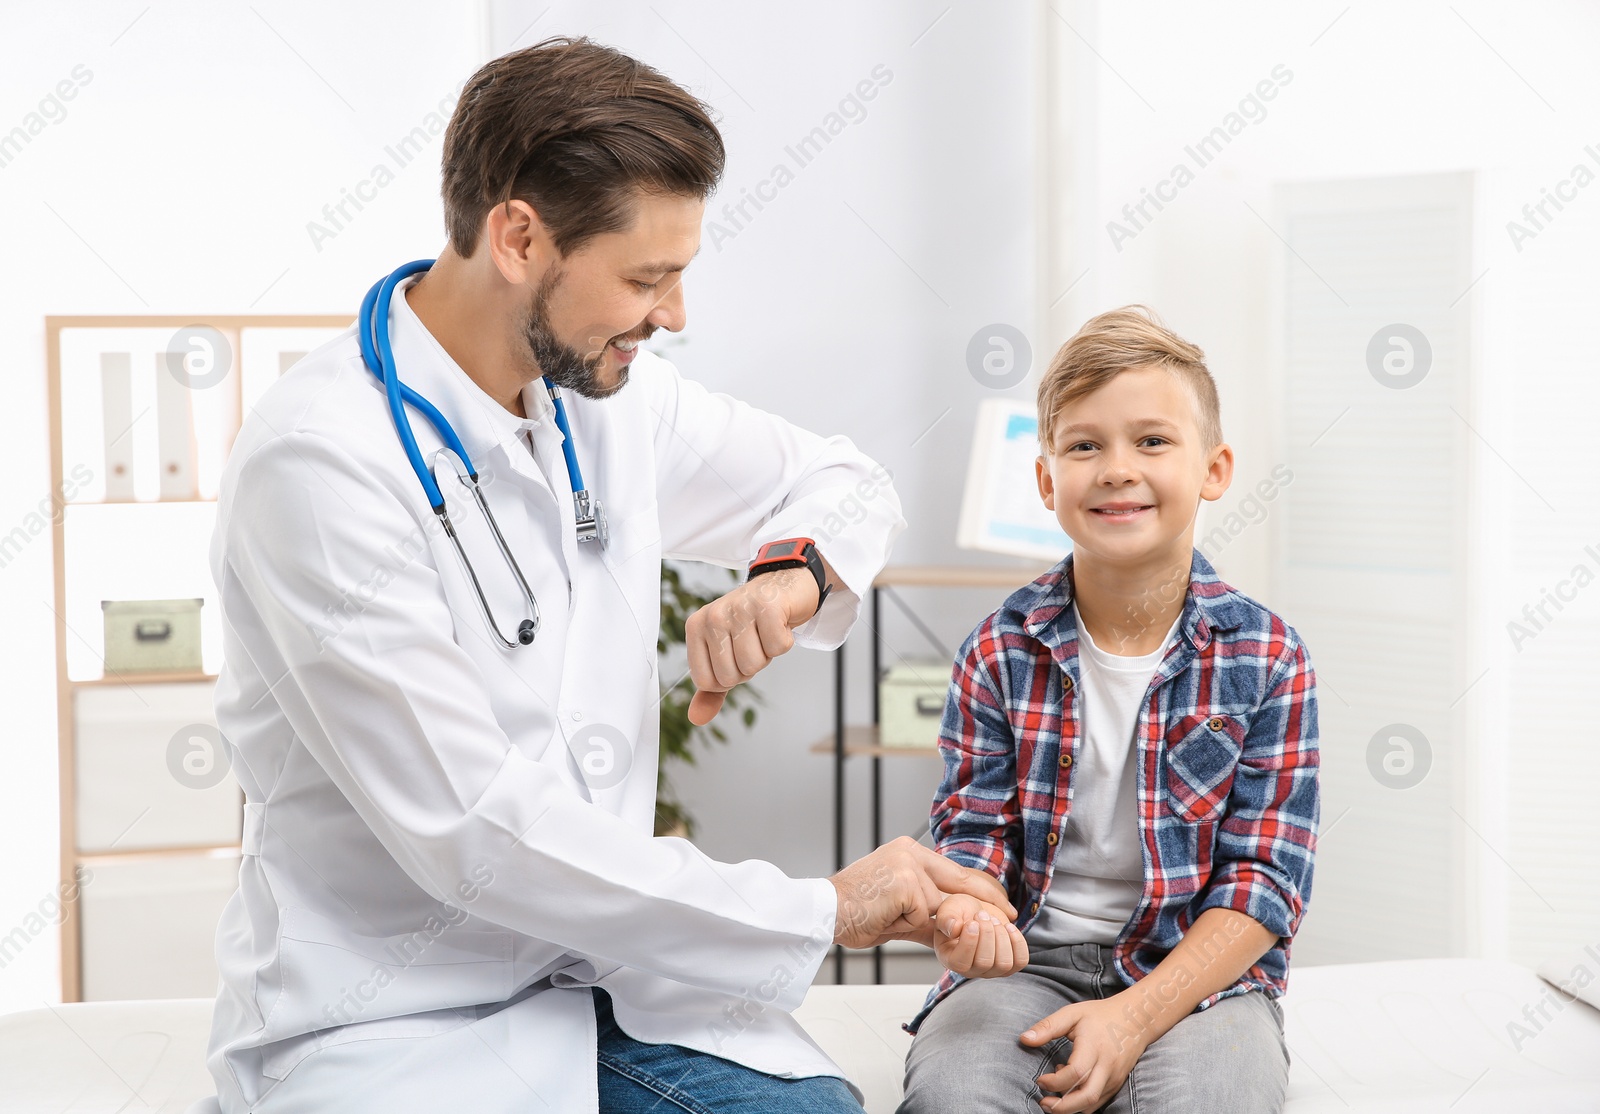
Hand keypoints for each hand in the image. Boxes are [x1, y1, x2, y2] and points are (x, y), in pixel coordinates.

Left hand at [686, 567, 819, 724]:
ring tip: (765, 630)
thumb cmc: (753, 622)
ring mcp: (739, 609)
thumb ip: (712, 688)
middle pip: (732, 677)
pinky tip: (779, 622)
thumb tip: (696, 718)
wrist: (783, 585)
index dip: (729, 677)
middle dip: (750, 666)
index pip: (707, 683)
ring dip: (768, 654)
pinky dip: (785, 640)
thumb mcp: (726, 654)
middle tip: (755, 640)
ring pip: (755, 664)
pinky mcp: (767, 605)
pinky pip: (778, 648)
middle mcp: (713, 616)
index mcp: (696, 627)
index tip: (736, 653)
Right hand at [830, 837, 1015, 948]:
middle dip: (988, 902)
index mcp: (909, 852)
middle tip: (1010, 915)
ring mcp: (909, 866)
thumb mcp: (899, 910)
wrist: (825, 911)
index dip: (982, 889)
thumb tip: (956, 929)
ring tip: (892, 917)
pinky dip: (908, 925)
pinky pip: (923, 916)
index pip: (955, 871)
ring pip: (941, 905)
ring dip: (924, 921)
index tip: (1003, 903)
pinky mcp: (906, 883)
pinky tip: (885, 917)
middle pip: (960, 881)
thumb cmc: (856, 911)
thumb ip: (930, 914)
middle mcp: (911, 852)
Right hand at [932, 893, 1028, 977]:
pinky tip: (1009, 927)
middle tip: (982, 915)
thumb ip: (946, 918)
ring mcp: (992, 971)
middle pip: (984, 963)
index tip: (971, 922)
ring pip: (1004, 964)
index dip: (969, 942)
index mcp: (951, 960)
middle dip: (987, 934)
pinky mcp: (1010, 965)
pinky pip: (1020, 961)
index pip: (961, 963)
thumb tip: (954, 929)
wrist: (976, 912)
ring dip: (1001, 937)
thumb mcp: (948, 910)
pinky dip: (1018, 942)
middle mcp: (972, 971)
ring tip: (994, 920)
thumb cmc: (959, 912)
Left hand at [1020, 993, 1149, 1112]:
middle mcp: (1107, 1066)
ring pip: (1092, 1104)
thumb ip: (1048, 1027)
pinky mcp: (1116, 1085)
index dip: (1054, 1082)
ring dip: (1071, 1107)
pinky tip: (1070, 1090)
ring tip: (1053, 1097)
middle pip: (1086, 1096)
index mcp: (1094, 1046)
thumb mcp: (1072, 1013)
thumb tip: (1023, 1039)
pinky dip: (1081, 1103)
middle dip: (1062, 1107)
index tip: (1040, 1079)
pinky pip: (1098, 1102)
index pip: (1076, 1073)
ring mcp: (1114, 1078)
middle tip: (1043, 1103)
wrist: (1136, 1020)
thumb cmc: (1100, 1016)